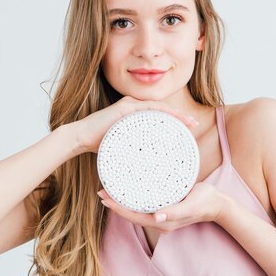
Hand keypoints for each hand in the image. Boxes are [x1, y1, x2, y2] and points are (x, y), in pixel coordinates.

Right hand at [70, 95, 198, 154]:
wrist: (80, 138)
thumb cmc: (99, 146)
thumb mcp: (122, 148)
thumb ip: (134, 152)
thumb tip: (145, 169)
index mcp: (135, 116)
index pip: (160, 117)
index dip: (176, 121)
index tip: (189, 130)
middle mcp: (134, 108)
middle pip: (163, 111)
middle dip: (180, 117)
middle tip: (195, 126)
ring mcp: (130, 106)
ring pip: (159, 108)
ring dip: (176, 114)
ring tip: (189, 123)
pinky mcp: (125, 107)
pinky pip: (149, 108)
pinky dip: (163, 112)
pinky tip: (174, 117)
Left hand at [97, 182, 228, 232]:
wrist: (217, 203)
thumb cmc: (205, 202)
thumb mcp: (191, 205)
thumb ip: (174, 212)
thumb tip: (156, 217)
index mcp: (163, 222)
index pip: (134, 216)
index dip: (118, 208)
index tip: (105, 197)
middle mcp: (159, 221)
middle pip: (132, 214)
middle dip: (115, 205)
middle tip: (101, 191)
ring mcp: (161, 216)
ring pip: (136, 211)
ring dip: (122, 202)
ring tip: (109, 190)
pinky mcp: (164, 209)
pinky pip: (144, 206)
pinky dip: (132, 199)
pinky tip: (127, 191)